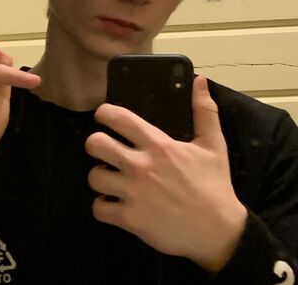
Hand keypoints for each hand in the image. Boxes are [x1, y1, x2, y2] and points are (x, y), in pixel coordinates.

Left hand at [85, 76, 246, 271]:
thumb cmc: (214, 186)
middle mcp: (140, 165)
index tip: (102, 115)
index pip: (119, 118)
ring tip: (110, 178)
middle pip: (95, 145)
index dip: (104, 113)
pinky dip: (103, 207)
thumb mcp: (213, 144)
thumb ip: (204, 111)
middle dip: (95, 144)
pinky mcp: (129, 218)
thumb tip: (200, 80)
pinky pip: (98, 208)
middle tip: (103, 149)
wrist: (219, 232)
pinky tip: (113, 204)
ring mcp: (133, 192)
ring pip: (93, 177)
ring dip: (100, 177)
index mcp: (158, 145)